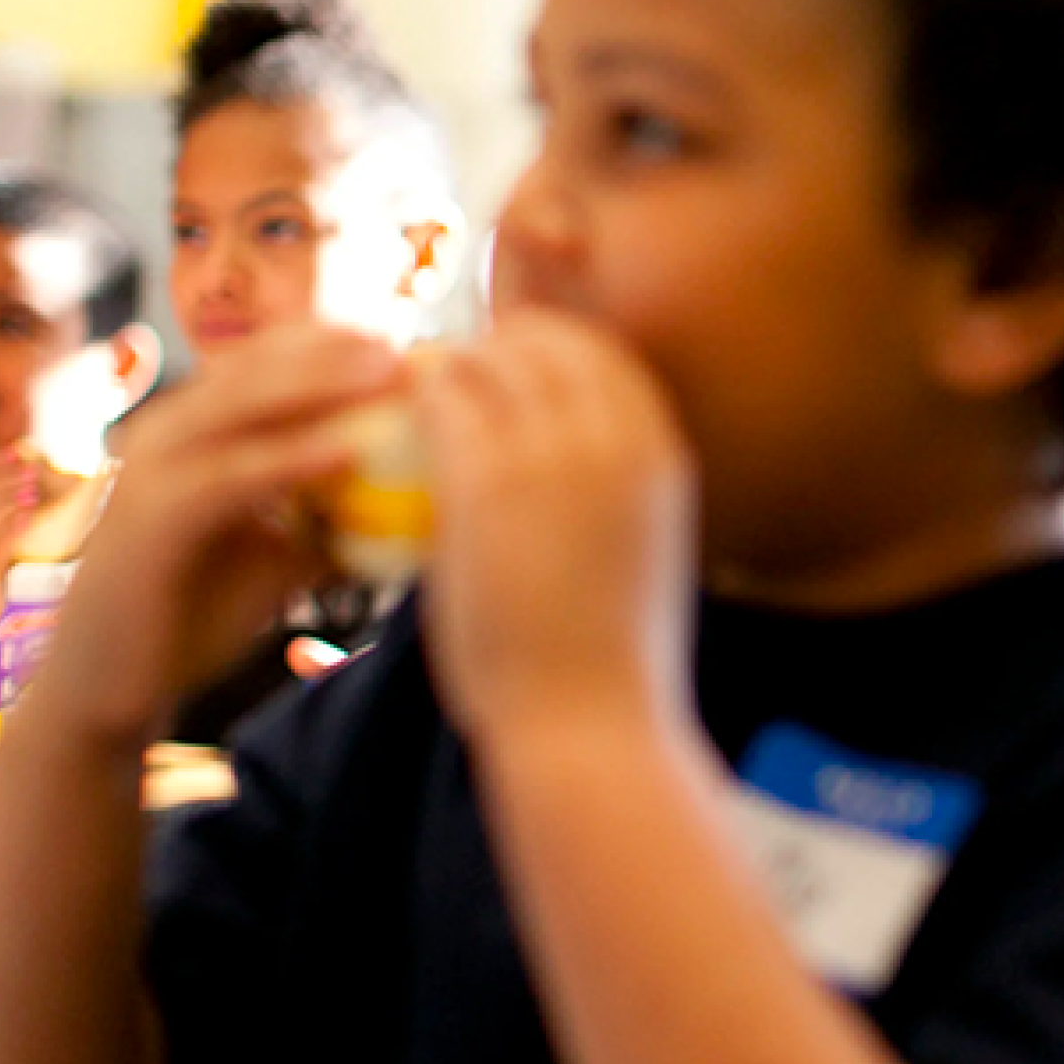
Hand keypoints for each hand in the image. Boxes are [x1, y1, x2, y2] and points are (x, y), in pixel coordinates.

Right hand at [29, 326, 403, 747]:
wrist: (113, 689)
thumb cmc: (193, 617)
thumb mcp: (280, 555)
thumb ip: (332, 520)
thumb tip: (421, 506)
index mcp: (192, 433)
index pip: (265, 362)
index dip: (336, 344)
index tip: (413, 339)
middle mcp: (164, 436)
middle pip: (255, 368)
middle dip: (336, 350)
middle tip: (412, 343)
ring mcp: (149, 473)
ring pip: (240, 406)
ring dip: (321, 385)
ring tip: (392, 374)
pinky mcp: (146, 520)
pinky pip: (228, 476)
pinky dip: (291, 457)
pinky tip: (351, 448)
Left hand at [416, 308, 698, 747]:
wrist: (591, 724)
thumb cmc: (613, 661)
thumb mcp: (644, 552)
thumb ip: (615, 494)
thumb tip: (568, 466)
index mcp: (665, 457)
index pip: (609, 356)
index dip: (556, 350)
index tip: (518, 367)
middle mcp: (618, 440)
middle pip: (554, 340)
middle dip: (503, 344)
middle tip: (463, 372)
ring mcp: (553, 457)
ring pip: (493, 357)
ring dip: (456, 366)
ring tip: (424, 392)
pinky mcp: (486, 483)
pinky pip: (444, 401)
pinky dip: (421, 400)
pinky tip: (399, 422)